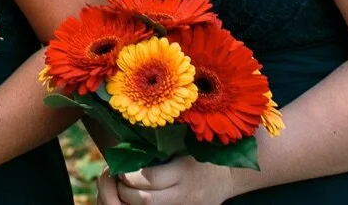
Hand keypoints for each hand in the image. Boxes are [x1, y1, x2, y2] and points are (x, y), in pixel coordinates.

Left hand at [107, 159, 237, 204]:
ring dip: (131, 202)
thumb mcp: (182, 147)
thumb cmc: (201, 155)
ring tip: (126, 191)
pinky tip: (138, 199)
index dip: (129, 176)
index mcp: (183, 172)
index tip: (120, 170)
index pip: (149, 178)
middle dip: (125, 192)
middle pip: (145, 199)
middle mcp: (184, 194)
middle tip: (119, 183)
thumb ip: (158, 149)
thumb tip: (126, 149)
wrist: (228, 176)